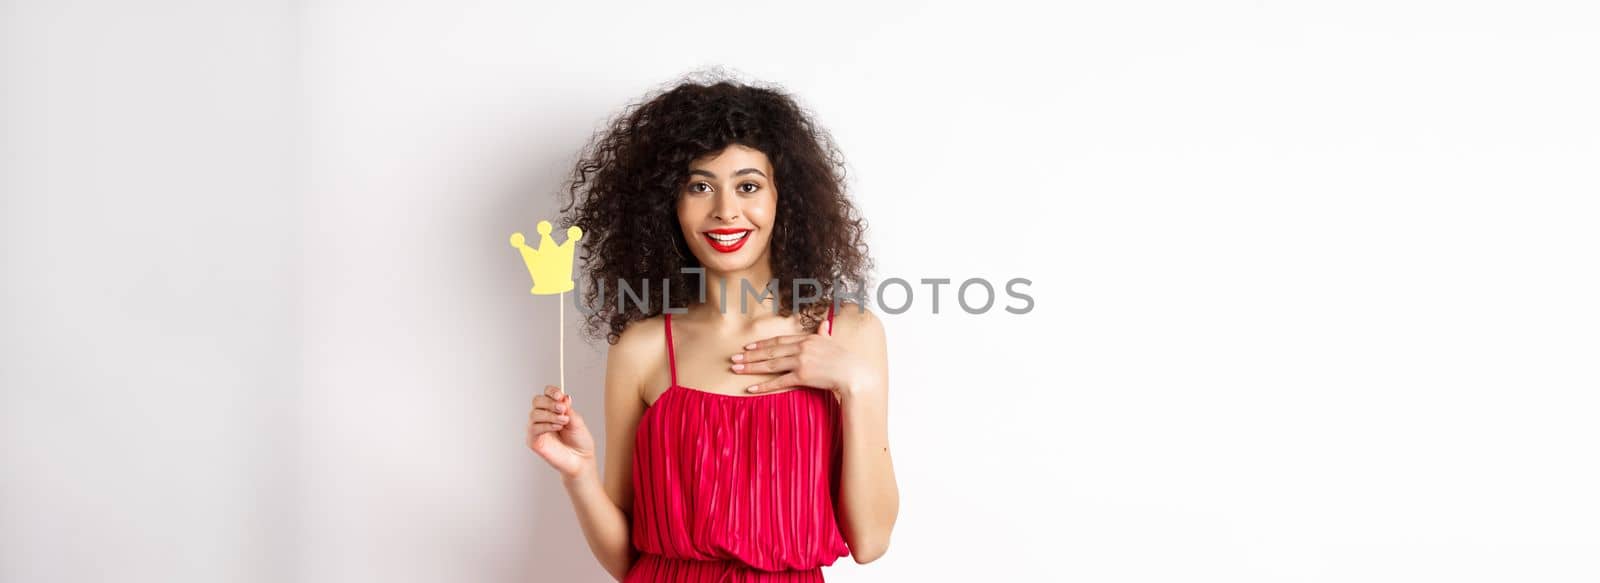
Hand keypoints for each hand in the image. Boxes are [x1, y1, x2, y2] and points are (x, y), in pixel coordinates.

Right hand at [526, 384, 596, 479]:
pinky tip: (557, 428)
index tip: (560, 395)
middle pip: (537, 401)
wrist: (581, 460)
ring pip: (534, 414)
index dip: (551, 392)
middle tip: (563, 409)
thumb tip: (564, 397)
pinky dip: (546, 425)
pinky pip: (533, 428)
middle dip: (549, 402)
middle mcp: (542, 417)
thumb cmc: (580, 441)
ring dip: (550, 415)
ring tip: (564, 422)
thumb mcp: (577, 421)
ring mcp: (536, 429)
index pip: (546, 394)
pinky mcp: (533, 441)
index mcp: (553, 410)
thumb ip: (568, 410)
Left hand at [731, 316, 865, 398]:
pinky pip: (779, 381)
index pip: (778, 341)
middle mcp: (801, 348)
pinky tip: (751, 388)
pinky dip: (764, 385)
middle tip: (734, 359)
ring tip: (736, 369)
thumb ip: (824, 333)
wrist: (853, 373)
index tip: (747, 347)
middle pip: (770, 351)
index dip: (761, 344)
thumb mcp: (832, 342)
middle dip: (750, 356)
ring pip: (770, 364)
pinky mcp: (802, 376)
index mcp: (806, 339)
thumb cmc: (844, 359)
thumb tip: (824, 322)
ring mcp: (801, 362)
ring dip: (751, 367)